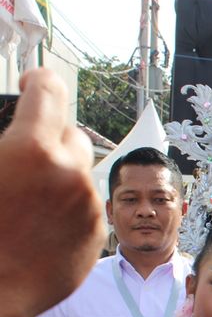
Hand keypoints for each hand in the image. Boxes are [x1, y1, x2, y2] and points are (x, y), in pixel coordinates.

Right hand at [0, 69, 103, 316]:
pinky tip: (39, 224)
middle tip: (26, 157)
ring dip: (60, 177)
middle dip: (51, 138)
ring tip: (27, 201)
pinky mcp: (96, 234)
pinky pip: (84, 206)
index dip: (38, 83)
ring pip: (80, 174)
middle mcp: (69, 172)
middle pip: (72, 134)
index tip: (32, 86)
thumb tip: (13, 131)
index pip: (50, 90)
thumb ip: (4, 143)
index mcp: (31, 148)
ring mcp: (87, 205)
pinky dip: (67, 208)